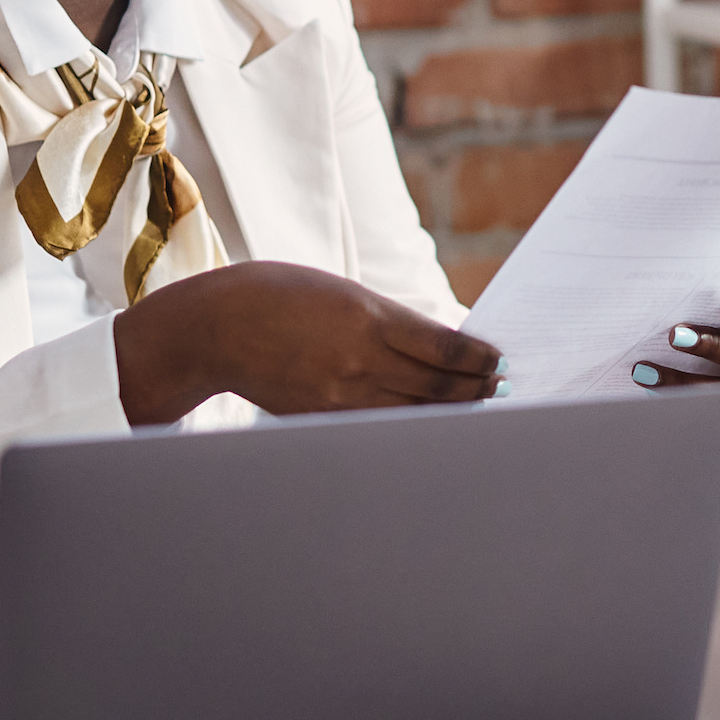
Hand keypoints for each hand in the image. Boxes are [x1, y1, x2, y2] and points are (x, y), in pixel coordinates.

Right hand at [116, 261, 502, 424]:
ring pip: (413, 411)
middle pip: (437, 385)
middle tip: (501, 388)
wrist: (217, 326)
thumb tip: (444, 346)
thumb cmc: (284, 296)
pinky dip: (410, 423)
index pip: (445, 347)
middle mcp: (359, 358)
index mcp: (368, 316)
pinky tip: (429, 420)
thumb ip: (392, 321)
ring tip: (478, 407)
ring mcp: (340, 394)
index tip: (501, 361)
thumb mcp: (345, 293)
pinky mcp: (322, 417)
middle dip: (476, 388)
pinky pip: (379, 425)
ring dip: (451, 411)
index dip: (480, 359)